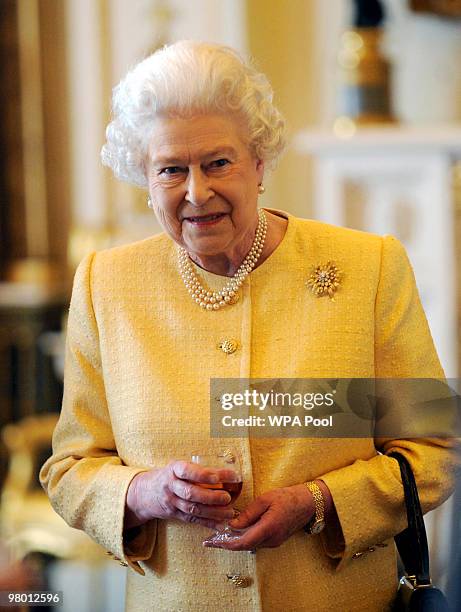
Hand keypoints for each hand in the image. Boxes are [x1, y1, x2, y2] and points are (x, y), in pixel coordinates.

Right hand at [124, 461, 238, 528]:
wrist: (145, 492)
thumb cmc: (169, 475)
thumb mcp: (178, 466)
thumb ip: (197, 469)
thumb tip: (226, 474)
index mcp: (173, 469)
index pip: (188, 471)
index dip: (204, 474)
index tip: (220, 477)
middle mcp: (171, 486)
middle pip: (190, 493)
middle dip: (211, 496)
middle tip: (228, 497)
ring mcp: (172, 502)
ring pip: (193, 509)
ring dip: (213, 512)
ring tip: (229, 512)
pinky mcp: (175, 514)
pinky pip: (192, 519)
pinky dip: (207, 523)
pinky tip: (220, 524)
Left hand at [203, 483, 314, 550]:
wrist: (307, 503)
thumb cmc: (286, 497)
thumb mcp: (265, 499)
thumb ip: (248, 513)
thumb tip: (232, 524)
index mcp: (268, 528)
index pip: (242, 542)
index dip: (225, 544)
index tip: (212, 542)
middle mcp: (271, 540)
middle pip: (244, 546)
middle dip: (226, 544)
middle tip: (209, 540)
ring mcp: (274, 542)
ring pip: (249, 545)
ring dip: (234, 542)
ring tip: (218, 536)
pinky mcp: (275, 540)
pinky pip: (256, 542)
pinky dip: (243, 539)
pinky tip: (234, 533)